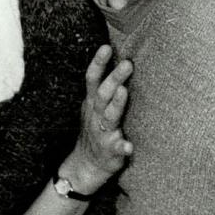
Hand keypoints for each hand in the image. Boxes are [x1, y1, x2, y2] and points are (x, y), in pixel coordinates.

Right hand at [67, 45, 133, 194]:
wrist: (85, 167)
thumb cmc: (95, 130)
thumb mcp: (93, 107)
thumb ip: (104, 86)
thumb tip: (118, 59)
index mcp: (92, 103)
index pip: (92, 79)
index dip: (98, 63)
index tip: (106, 47)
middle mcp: (95, 116)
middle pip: (103, 94)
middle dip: (113, 78)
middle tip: (127, 63)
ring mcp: (102, 134)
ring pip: (109, 117)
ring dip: (116, 105)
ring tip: (124, 92)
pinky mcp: (111, 151)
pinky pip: (116, 149)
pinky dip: (123, 147)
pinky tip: (129, 146)